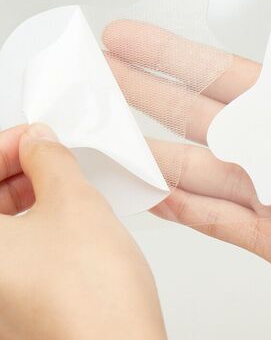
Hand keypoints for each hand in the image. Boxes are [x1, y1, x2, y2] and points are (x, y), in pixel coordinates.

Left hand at [0, 123, 165, 339]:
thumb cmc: (93, 296)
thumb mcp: (74, 202)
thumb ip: (50, 160)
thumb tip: (39, 141)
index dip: (3, 148)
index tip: (32, 136)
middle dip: (14, 168)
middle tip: (48, 152)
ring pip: (0, 225)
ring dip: (25, 193)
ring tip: (62, 178)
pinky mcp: (13, 300)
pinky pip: (13, 248)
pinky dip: (32, 221)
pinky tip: (63, 211)